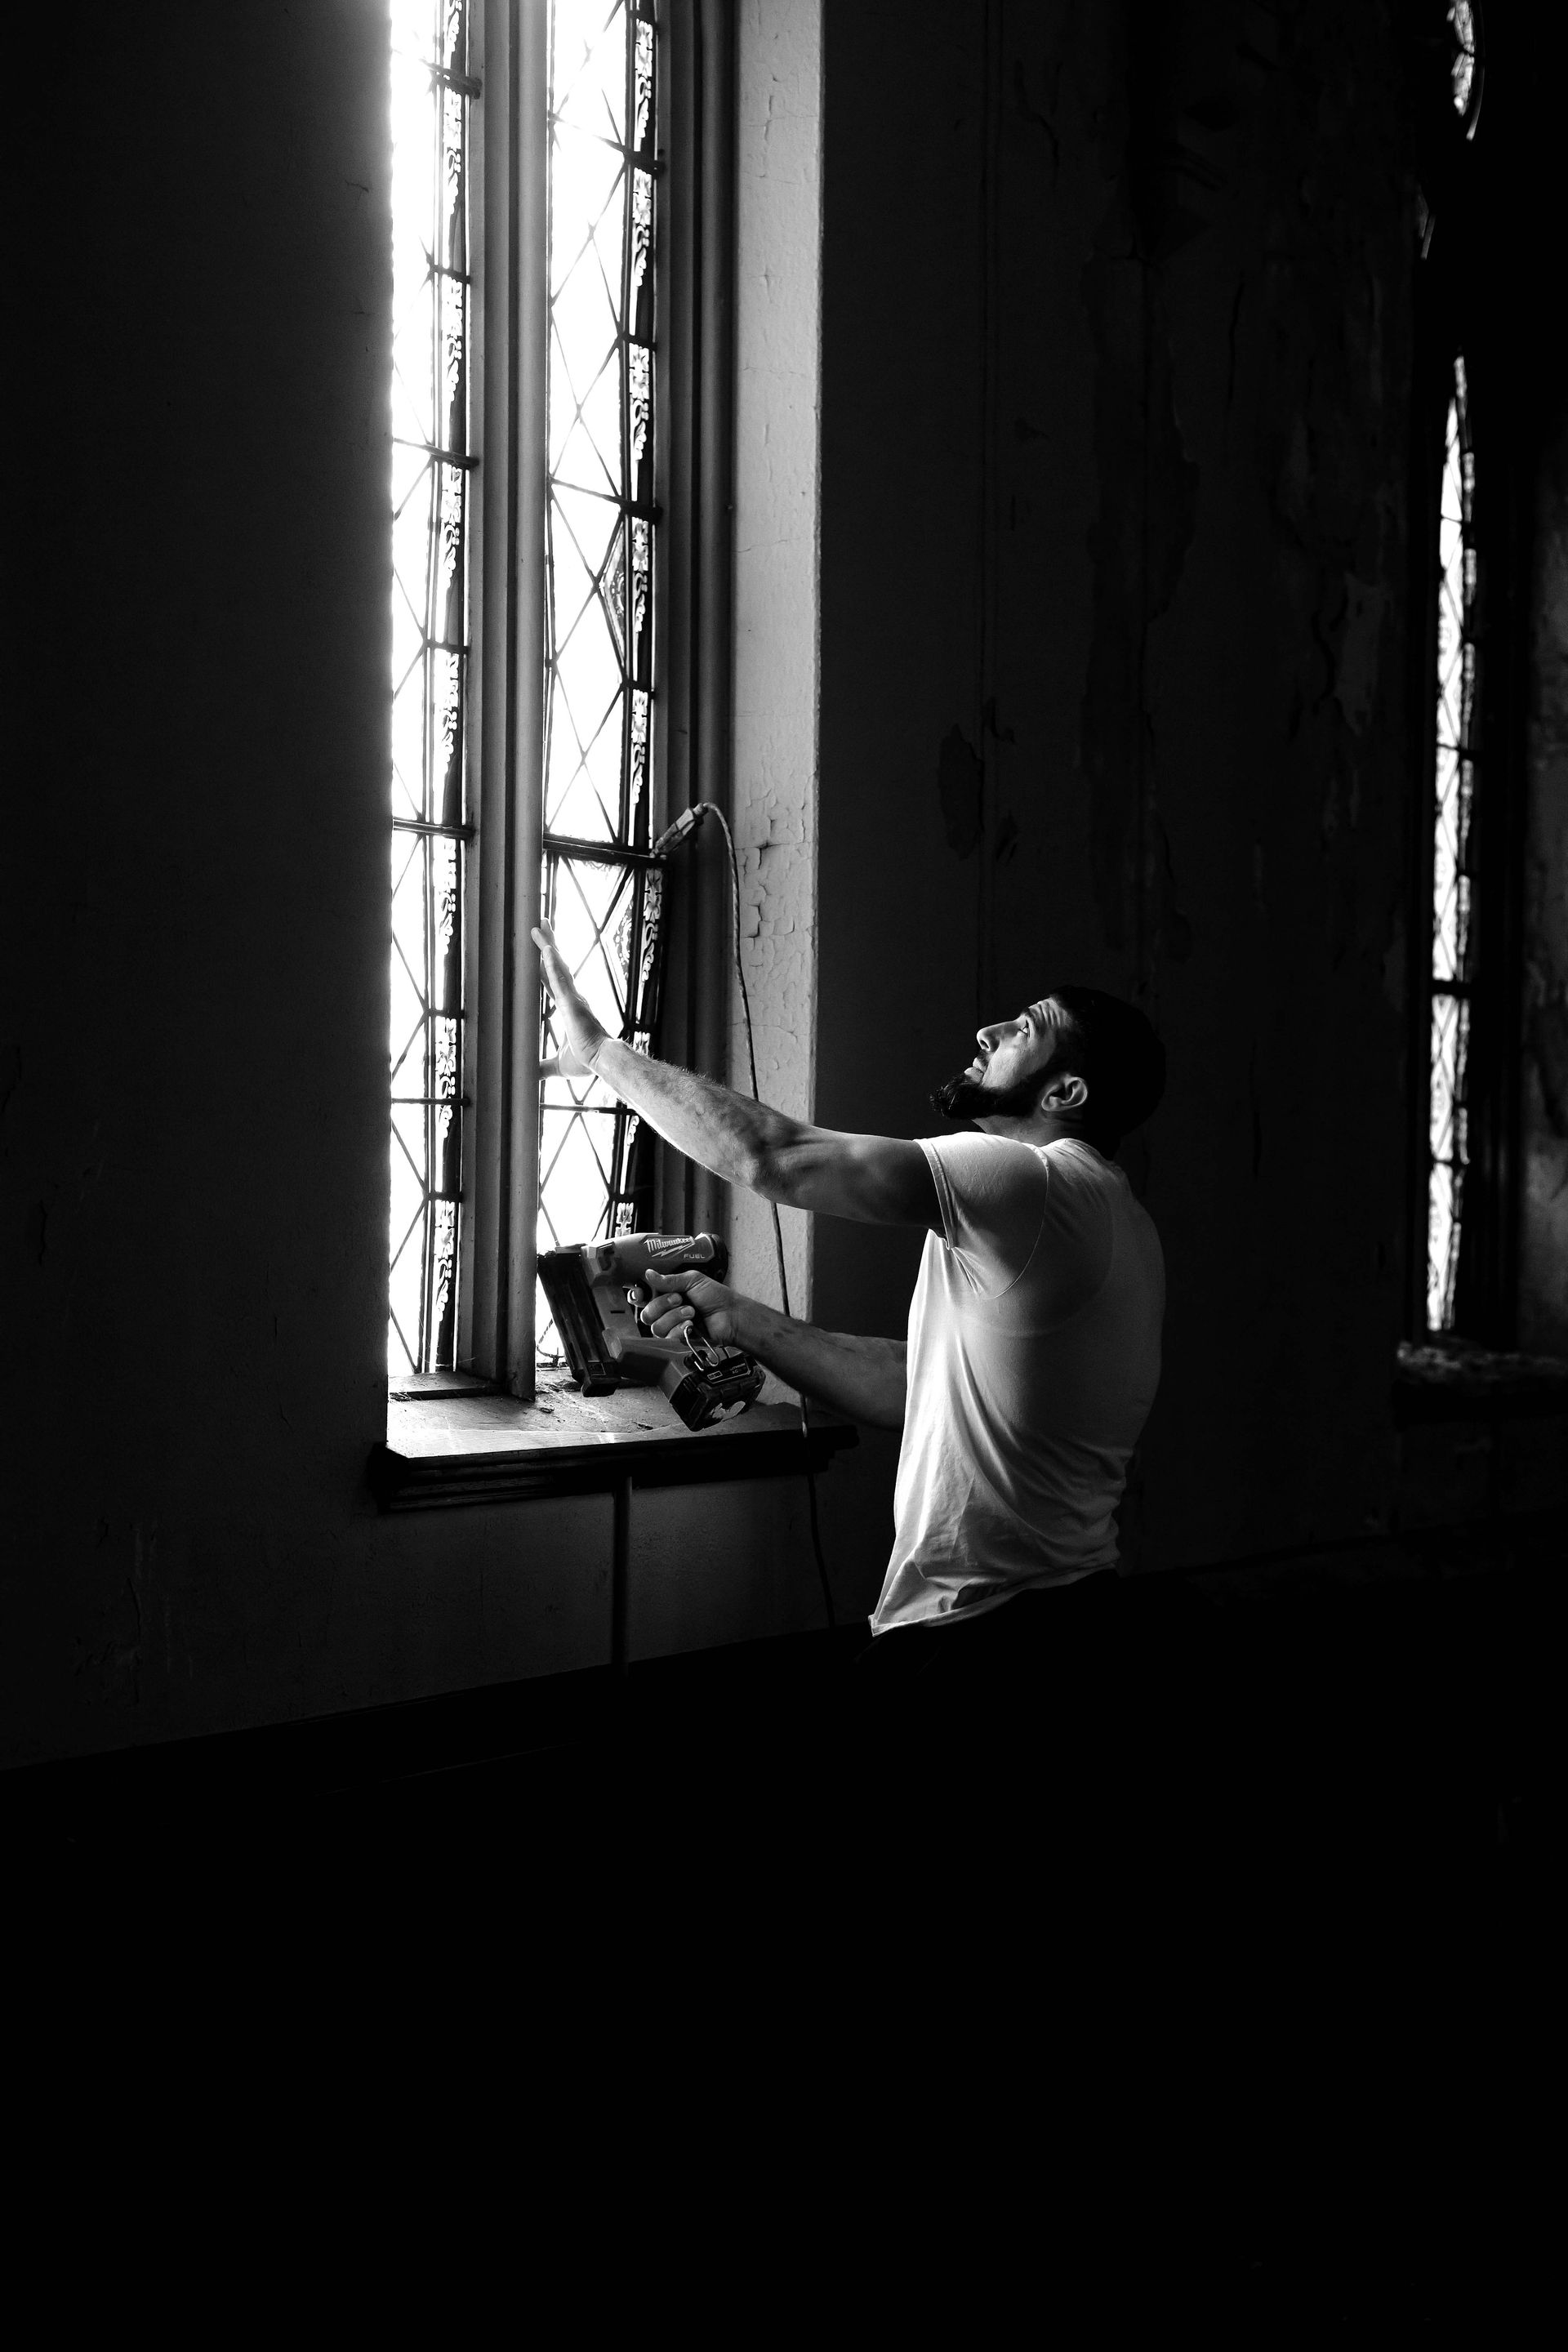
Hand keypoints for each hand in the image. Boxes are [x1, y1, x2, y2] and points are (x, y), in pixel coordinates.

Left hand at [531, 917, 607, 1072]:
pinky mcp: (572, 1003)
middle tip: (540, 925)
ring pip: (557, 965)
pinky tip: (545, 949)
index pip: (553, 980)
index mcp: (569, 1007)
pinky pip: (560, 980)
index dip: (546, 963)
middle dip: (548, 944)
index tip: (542, 948)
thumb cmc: (587, 1060)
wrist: (602, 1062)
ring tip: (539, 927)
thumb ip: (542, 1066)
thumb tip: (528, 1074)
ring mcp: (573, 998)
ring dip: (547, 945)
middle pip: (556, 964)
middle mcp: (572, 997)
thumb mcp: (557, 1064)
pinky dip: (552, 964)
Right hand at [638, 1266, 742, 1348]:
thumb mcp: (693, 1280)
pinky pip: (667, 1337)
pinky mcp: (678, 1339)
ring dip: (674, 1317)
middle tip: (679, 1299)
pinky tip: (691, 1325)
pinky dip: (679, 1329)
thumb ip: (669, 1279)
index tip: (641, 1294)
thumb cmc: (716, 1296)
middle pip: (646, 1313)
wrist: (730, 1316)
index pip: (642, 1296)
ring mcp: (671, 1325)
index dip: (637, 1296)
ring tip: (691, 1312)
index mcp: (667, 1292)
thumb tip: (649, 1273)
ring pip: (655, 1326)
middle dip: (662, 1305)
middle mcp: (666, 1310)